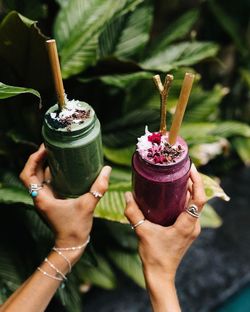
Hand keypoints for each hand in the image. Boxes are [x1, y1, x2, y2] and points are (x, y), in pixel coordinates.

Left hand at [19, 144, 111, 253]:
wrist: (71, 245)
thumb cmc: (75, 228)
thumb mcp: (88, 205)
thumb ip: (99, 187)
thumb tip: (107, 169)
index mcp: (42, 198)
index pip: (27, 175)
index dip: (33, 160)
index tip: (44, 149)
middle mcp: (40, 197)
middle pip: (31, 173)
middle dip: (38, 158)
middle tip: (50, 147)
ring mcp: (45, 199)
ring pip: (37, 178)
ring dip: (43, 165)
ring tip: (55, 153)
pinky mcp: (51, 201)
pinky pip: (46, 183)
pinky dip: (50, 173)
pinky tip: (62, 168)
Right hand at [124, 164, 205, 280]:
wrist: (160, 274)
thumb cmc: (154, 256)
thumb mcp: (142, 231)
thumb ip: (133, 213)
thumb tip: (127, 195)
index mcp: (187, 225)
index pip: (199, 199)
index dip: (197, 182)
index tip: (191, 169)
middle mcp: (193, 226)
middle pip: (198, 199)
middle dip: (193, 182)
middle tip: (182, 168)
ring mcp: (191, 229)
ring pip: (194, 205)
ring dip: (189, 190)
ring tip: (179, 177)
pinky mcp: (186, 231)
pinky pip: (189, 210)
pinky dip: (184, 200)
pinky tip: (174, 194)